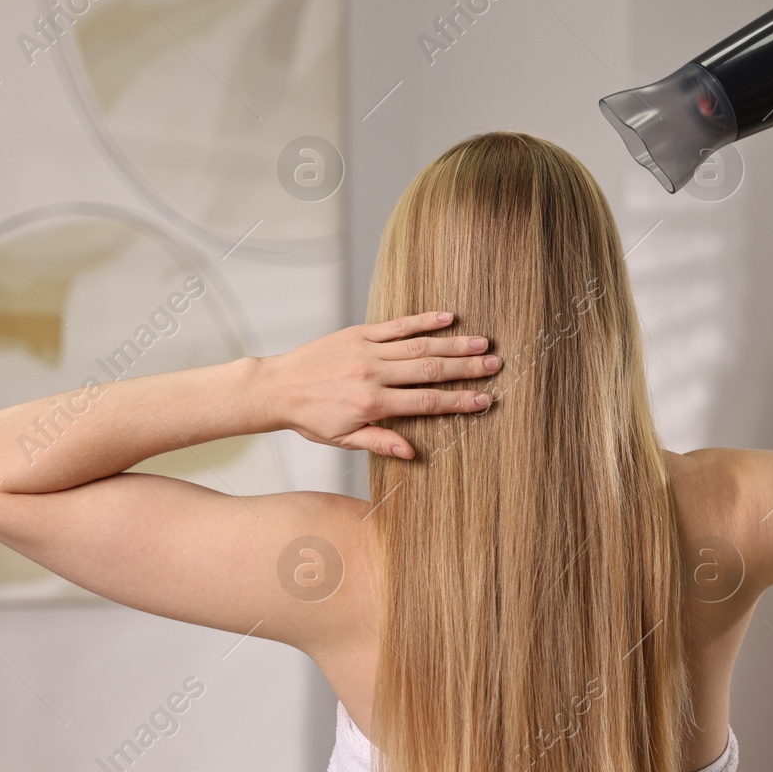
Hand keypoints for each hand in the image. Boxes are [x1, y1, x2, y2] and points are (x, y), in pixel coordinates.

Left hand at [257, 311, 500, 458]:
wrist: (276, 387)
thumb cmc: (310, 418)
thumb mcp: (343, 439)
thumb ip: (380, 442)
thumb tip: (412, 453)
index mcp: (372, 404)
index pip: (426, 402)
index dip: (458, 401)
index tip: (484, 400)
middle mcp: (374, 374)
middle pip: (430, 370)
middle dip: (466, 369)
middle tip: (496, 365)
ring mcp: (367, 350)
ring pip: (418, 346)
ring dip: (453, 344)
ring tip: (482, 343)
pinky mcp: (358, 333)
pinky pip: (396, 325)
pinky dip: (423, 320)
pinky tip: (446, 317)